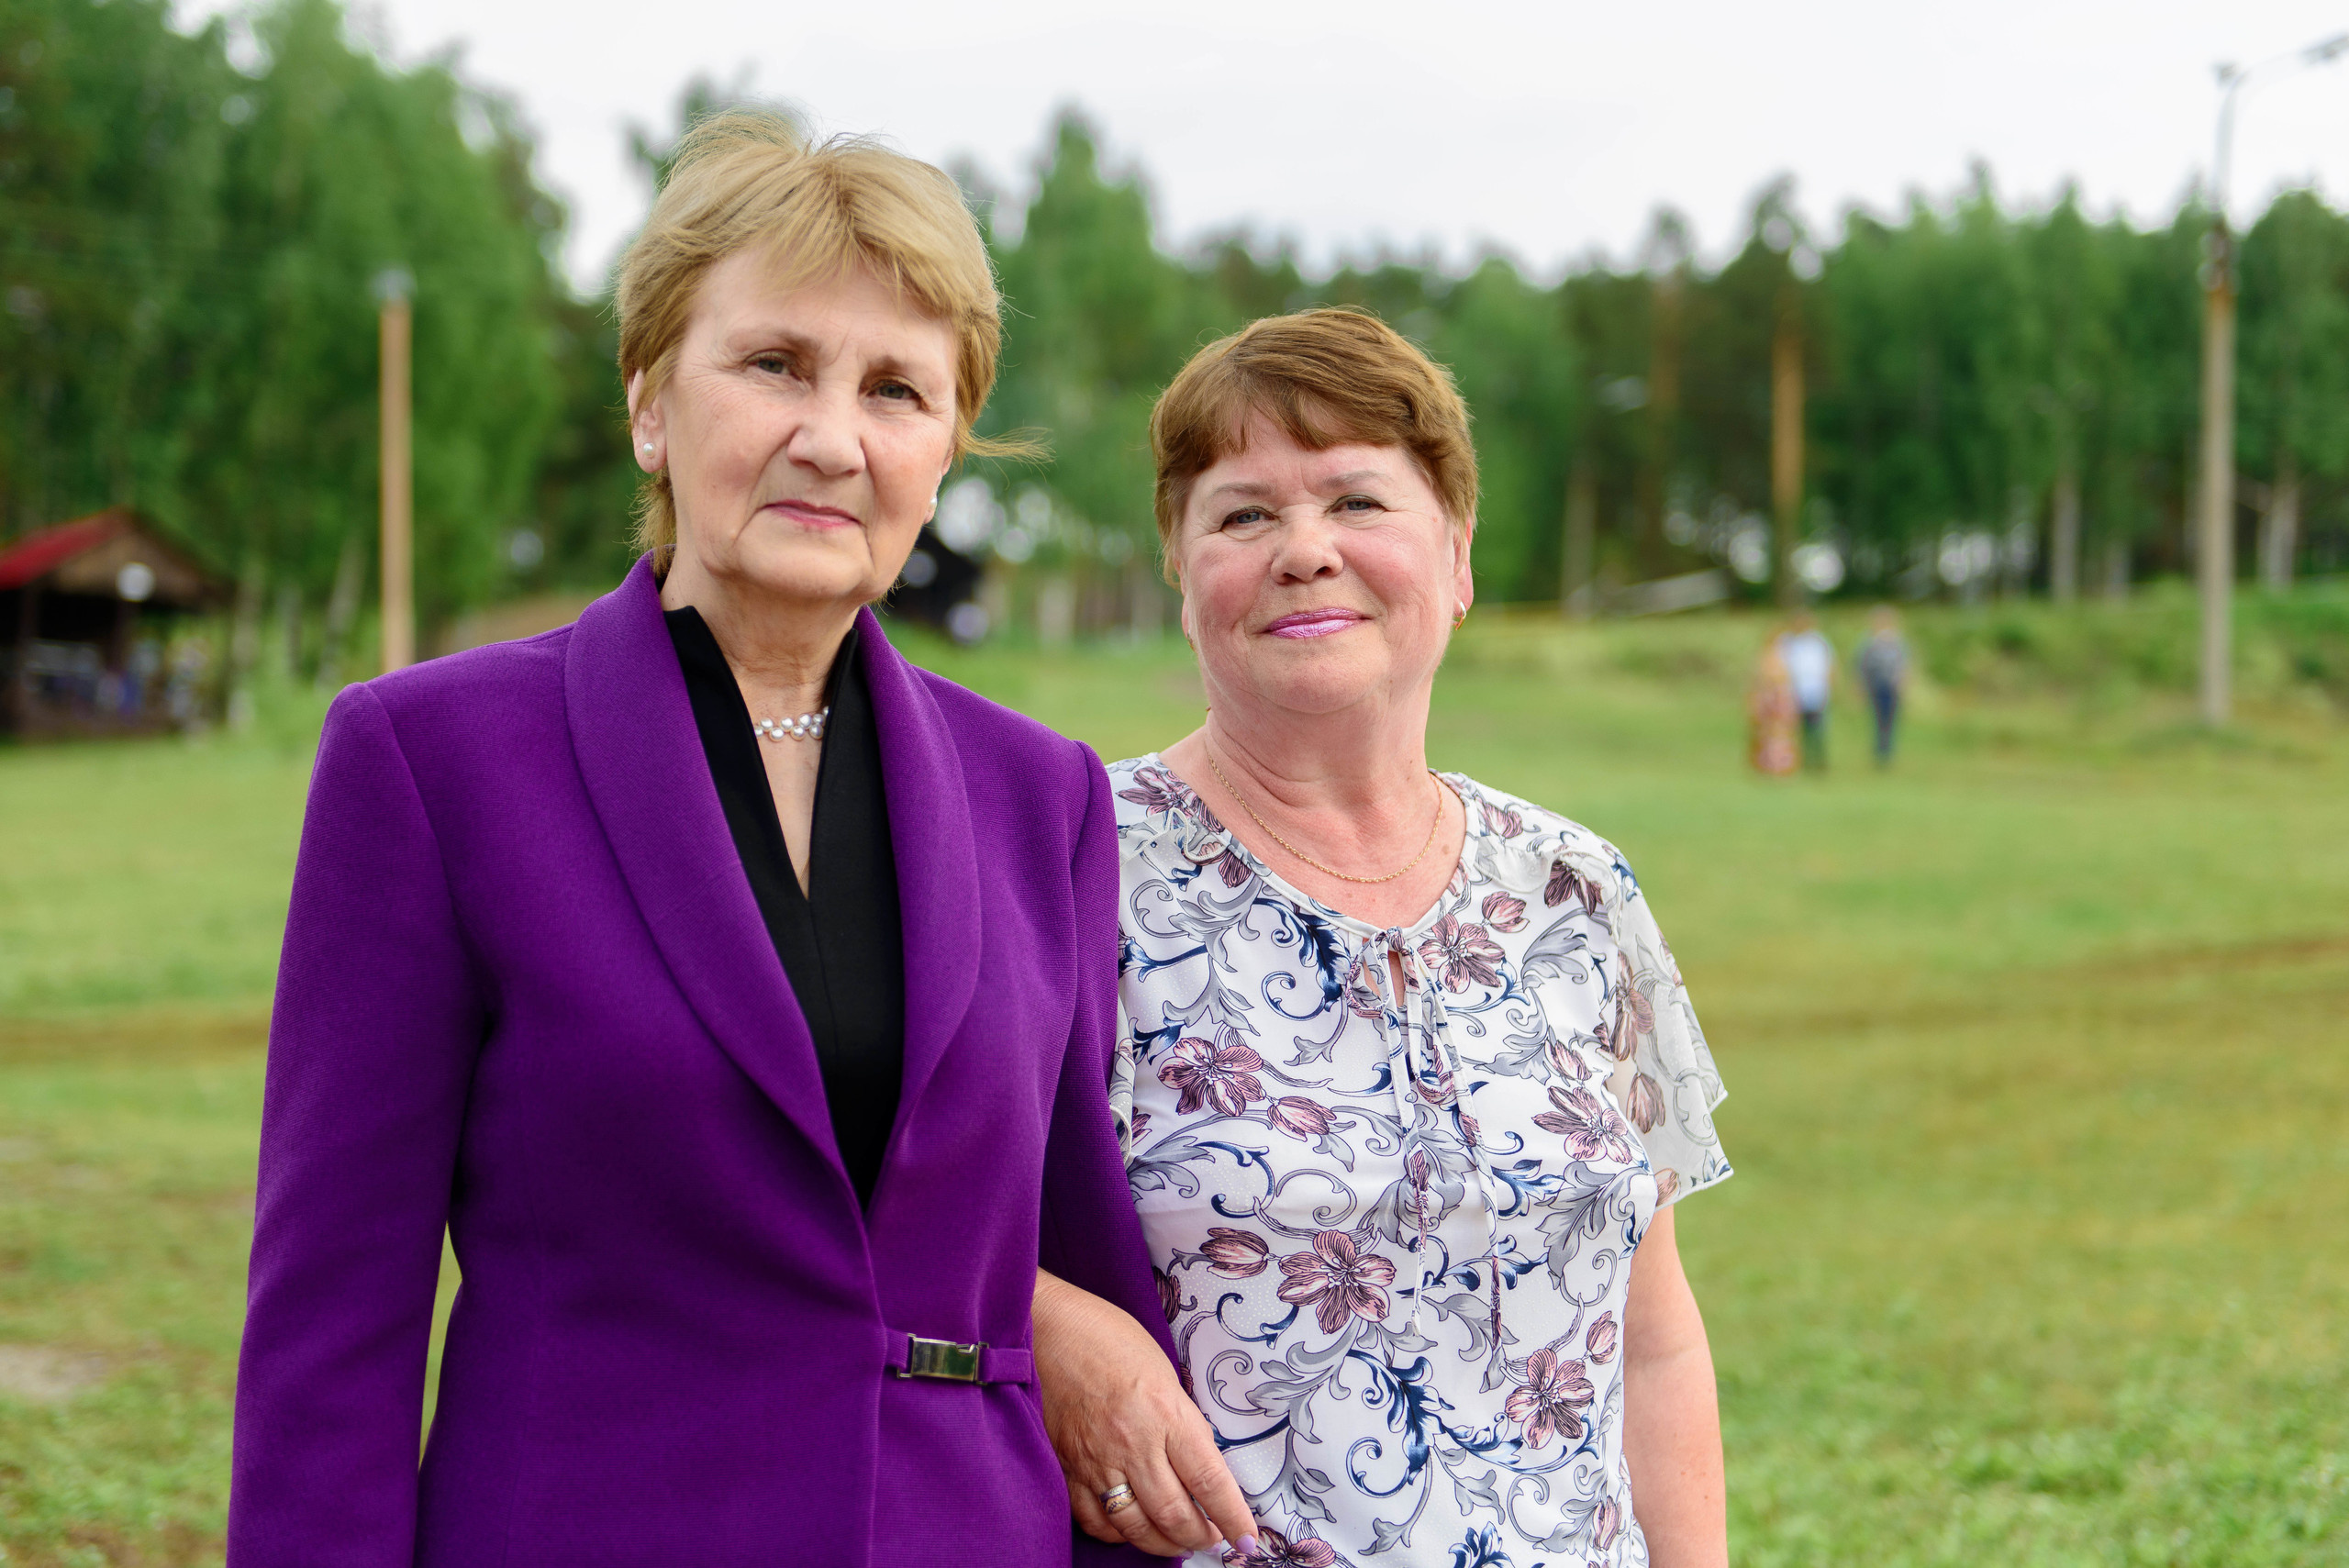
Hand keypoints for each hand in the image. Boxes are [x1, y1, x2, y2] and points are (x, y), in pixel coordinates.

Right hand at [1033, 1269, 1257, 1559]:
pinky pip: (1094, 1519)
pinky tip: (1131, 1529)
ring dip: (1163, 1544)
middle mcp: (1133, 1443)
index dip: (1233, 1518)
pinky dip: (1116, 1534)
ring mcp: (1096, 1460)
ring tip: (1179, 1541)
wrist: (1047, 1327)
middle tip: (1212, 1538)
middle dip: (1200, 1537)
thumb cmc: (1109, 1338)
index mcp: (1166, 1412)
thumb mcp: (1163, 1372)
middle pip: (1175, 1515)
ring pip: (1135, 1527)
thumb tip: (1199, 1466)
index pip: (1210, 1481)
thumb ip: (1180, 1421)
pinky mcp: (1066, 1468)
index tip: (1246, 1539)